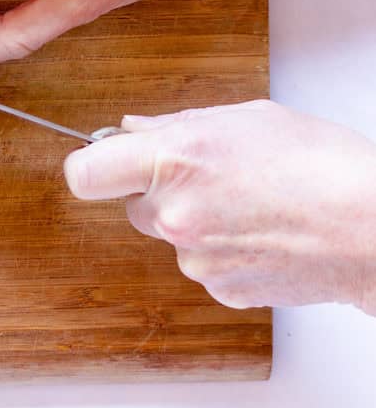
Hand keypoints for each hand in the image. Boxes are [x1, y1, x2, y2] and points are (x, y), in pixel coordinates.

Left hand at [63, 100, 375, 313]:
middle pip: (133, 206)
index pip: (84, 174)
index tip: (107, 163)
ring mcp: (194, 258)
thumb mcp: (246, 119)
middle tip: (212, 178)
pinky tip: (263, 232)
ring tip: (252, 204)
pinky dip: (223, 250)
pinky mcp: (218, 288)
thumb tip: (134, 130)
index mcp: (173, 161)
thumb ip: (177, 125)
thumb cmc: (323, 164)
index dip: (93, 167)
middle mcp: (174, 214)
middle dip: (160, 192)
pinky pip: (202, 263)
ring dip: (196, 222)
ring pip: (171, 236)